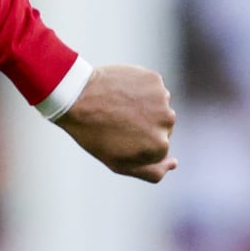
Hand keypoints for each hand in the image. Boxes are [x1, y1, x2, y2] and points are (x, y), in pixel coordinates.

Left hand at [55, 64, 176, 182]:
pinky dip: (140, 89)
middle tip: (117, 120)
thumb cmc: (93, 134)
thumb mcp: (118, 163)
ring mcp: (162, 98)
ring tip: (118, 105)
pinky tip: (121, 91)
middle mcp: (167, 121)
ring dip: (144, 106)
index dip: (138, 143)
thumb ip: (151, 171)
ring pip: (158, 106)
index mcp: (160, 146)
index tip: (120, 136)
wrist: (75, 96)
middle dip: (144, 124)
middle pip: (162, 126)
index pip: (159, 148)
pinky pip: (152, 87)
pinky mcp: (154, 79)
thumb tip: (174, 163)